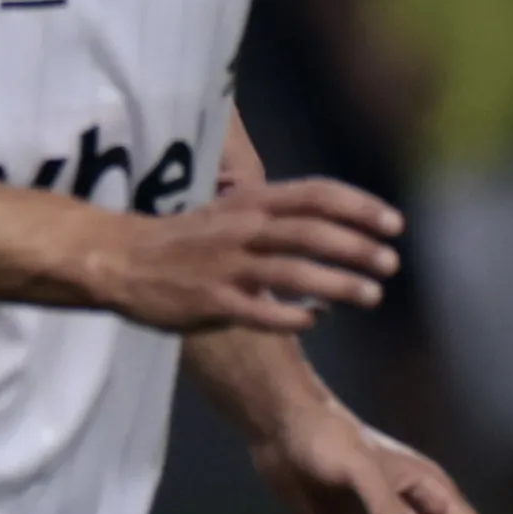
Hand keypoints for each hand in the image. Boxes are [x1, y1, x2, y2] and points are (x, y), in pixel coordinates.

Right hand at [89, 175, 401, 336]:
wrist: (117, 260)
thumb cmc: (181, 240)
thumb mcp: (229, 212)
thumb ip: (276, 217)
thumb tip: (335, 229)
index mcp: (249, 202)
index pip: (317, 194)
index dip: (361, 207)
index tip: (395, 225)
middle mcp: (241, 229)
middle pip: (313, 232)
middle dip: (360, 247)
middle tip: (391, 264)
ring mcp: (226, 266)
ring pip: (295, 272)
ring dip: (340, 284)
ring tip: (372, 295)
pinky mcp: (211, 302)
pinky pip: (263, 312)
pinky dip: (296, 316)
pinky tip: (315, 319)